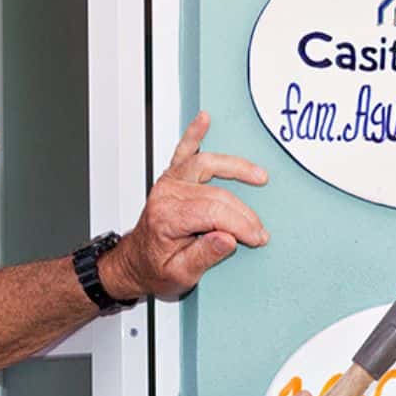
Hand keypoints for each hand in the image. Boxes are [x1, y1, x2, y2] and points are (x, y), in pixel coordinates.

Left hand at [99, 112, 269, 301]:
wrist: (136, 264)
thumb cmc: (156, 269)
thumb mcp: (181, 275)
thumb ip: (205, 256)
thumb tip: (228, 239)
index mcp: (167, 218)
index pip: (215, 212)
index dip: (242, 225)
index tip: (257, 238)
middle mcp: (167, 195)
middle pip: (217, 194)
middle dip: (244, 214)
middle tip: (259, 231)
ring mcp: (169, 183)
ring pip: (207, 165)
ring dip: (235, 167)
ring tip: (258, 176)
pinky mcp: (171, 179)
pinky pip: (183, 151)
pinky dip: (194, 134)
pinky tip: (204, 120)